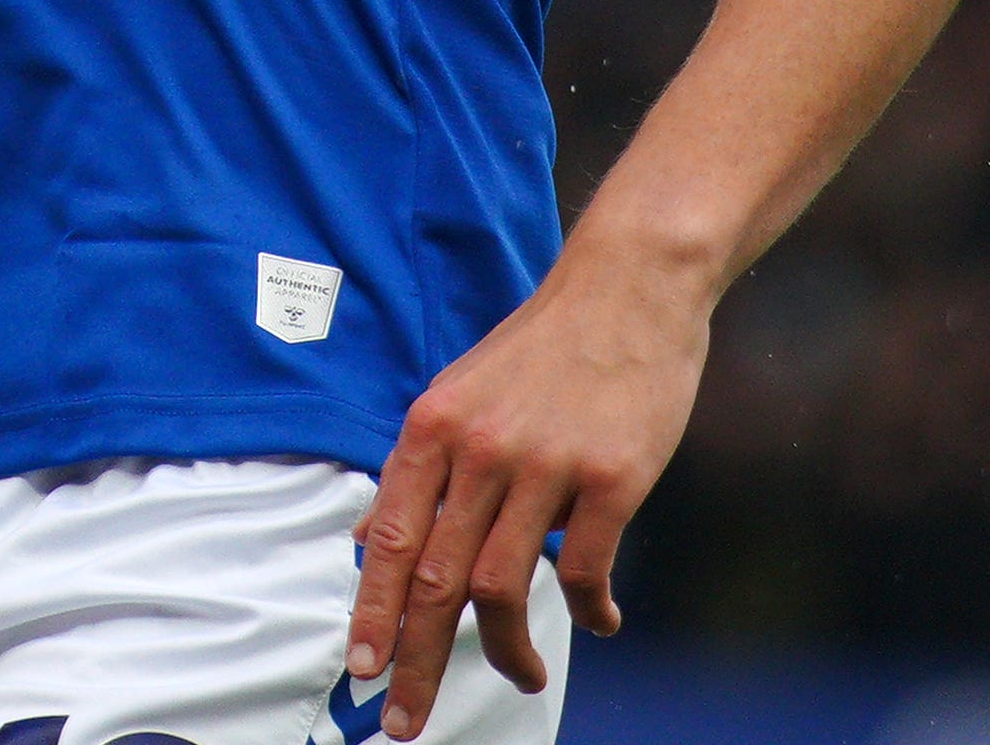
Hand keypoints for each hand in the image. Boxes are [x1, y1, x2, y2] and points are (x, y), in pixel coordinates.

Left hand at [345, 232, 709, 737]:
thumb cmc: (542, 348)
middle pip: (434, 579)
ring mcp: (544, 464)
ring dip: (506, 650)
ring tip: (520, 677)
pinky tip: (599, 621)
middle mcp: (477, 449)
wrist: (627, 288)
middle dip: (414, 660)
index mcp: (431, 428)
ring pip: (503, 588)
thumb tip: (364, 534)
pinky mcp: (610, 478)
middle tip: (402, 720)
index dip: (371, 611)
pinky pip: (586, 569)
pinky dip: (589, 609)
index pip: (386, 538)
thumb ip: (416, 467)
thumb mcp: (457, 393)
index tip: (361, 669)